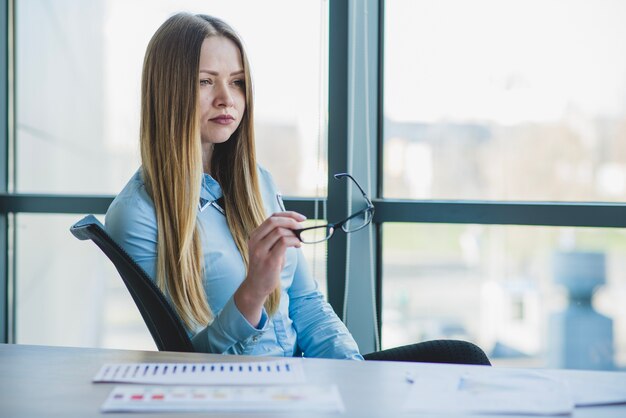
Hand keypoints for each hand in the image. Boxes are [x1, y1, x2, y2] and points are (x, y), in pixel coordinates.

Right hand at [234, 211, 305, 325]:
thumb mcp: (269, 249)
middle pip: (274, 221)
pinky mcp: (269, 260)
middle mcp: (255, 240)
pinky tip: (297, 246)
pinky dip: (294, 241)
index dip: (288, 215)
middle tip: (302, 227)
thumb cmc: (265, 267)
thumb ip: (278, 238)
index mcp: (255, 235)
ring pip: (280, 231)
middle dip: (292, 221)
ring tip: (299, 241)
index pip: (272, 217)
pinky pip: (283, 242)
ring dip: (294, 234)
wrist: (256, 286)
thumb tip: (297, 228)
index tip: (301, 218)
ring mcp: (260, 250)